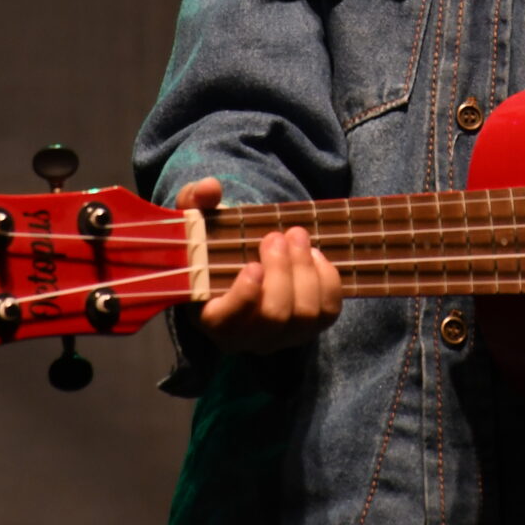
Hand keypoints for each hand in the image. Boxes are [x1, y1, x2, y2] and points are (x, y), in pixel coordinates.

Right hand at [173, 177, 344, 353]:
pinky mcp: (311, 328)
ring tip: (296, 236)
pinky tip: (313, 255)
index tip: (252, 266)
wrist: (245, 262)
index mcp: (211, 316)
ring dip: (304, 270)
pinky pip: (328, 311)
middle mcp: (246, 337)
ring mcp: (281, 337)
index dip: (242, 298)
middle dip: (281, 272)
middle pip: (273, 316)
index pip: (226, 323)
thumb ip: (195, 203)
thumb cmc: (216, 247)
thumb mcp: (199, 222)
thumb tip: (209, 188)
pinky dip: (326, 279)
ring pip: (304, 315)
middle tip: (276, 236)